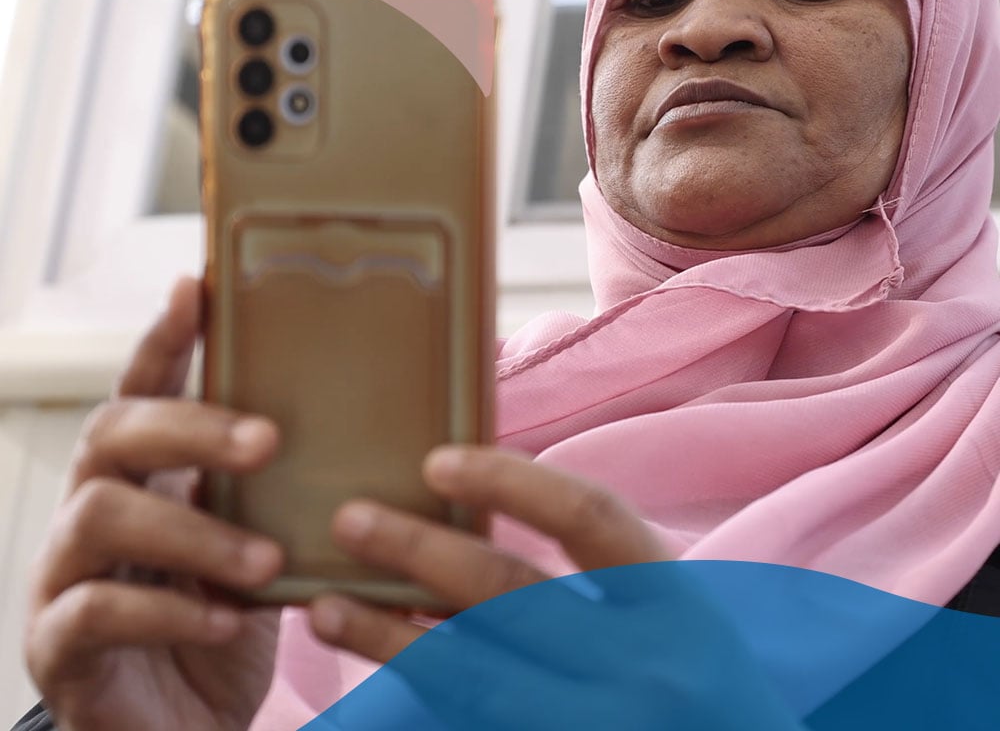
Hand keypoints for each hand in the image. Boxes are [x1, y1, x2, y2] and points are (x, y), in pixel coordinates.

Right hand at [23, 278, 285, 730]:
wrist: (181, 723)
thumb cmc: (225, 616)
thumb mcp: (258, 542)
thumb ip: (277, 493)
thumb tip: (368, 430)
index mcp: (145, 470)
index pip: (143, 386)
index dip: (164, 335)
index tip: (196, 287)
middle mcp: (93, 504)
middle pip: (112, 430)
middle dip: (190, 426)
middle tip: (268, 441)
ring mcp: (64, 572)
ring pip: (101, 514)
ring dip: (193, 531)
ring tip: (266, 558)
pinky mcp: (57, 642)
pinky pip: (93, 610)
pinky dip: (170, 611)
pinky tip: (228, 619)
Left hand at [308, 448, 801, 728]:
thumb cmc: (693, 685)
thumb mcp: (669, 617)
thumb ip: (602, 571)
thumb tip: (472, 503)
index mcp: (675, 601)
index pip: (589, 516)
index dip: (510, 481)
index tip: (435, 459)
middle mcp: (648, 668)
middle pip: (512, 595)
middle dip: (421, 552)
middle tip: (349, 517)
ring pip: (474, 678)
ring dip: (389, 637)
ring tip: (323, 603)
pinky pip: (474, 728)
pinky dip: (418, 699)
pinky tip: (372, 672)